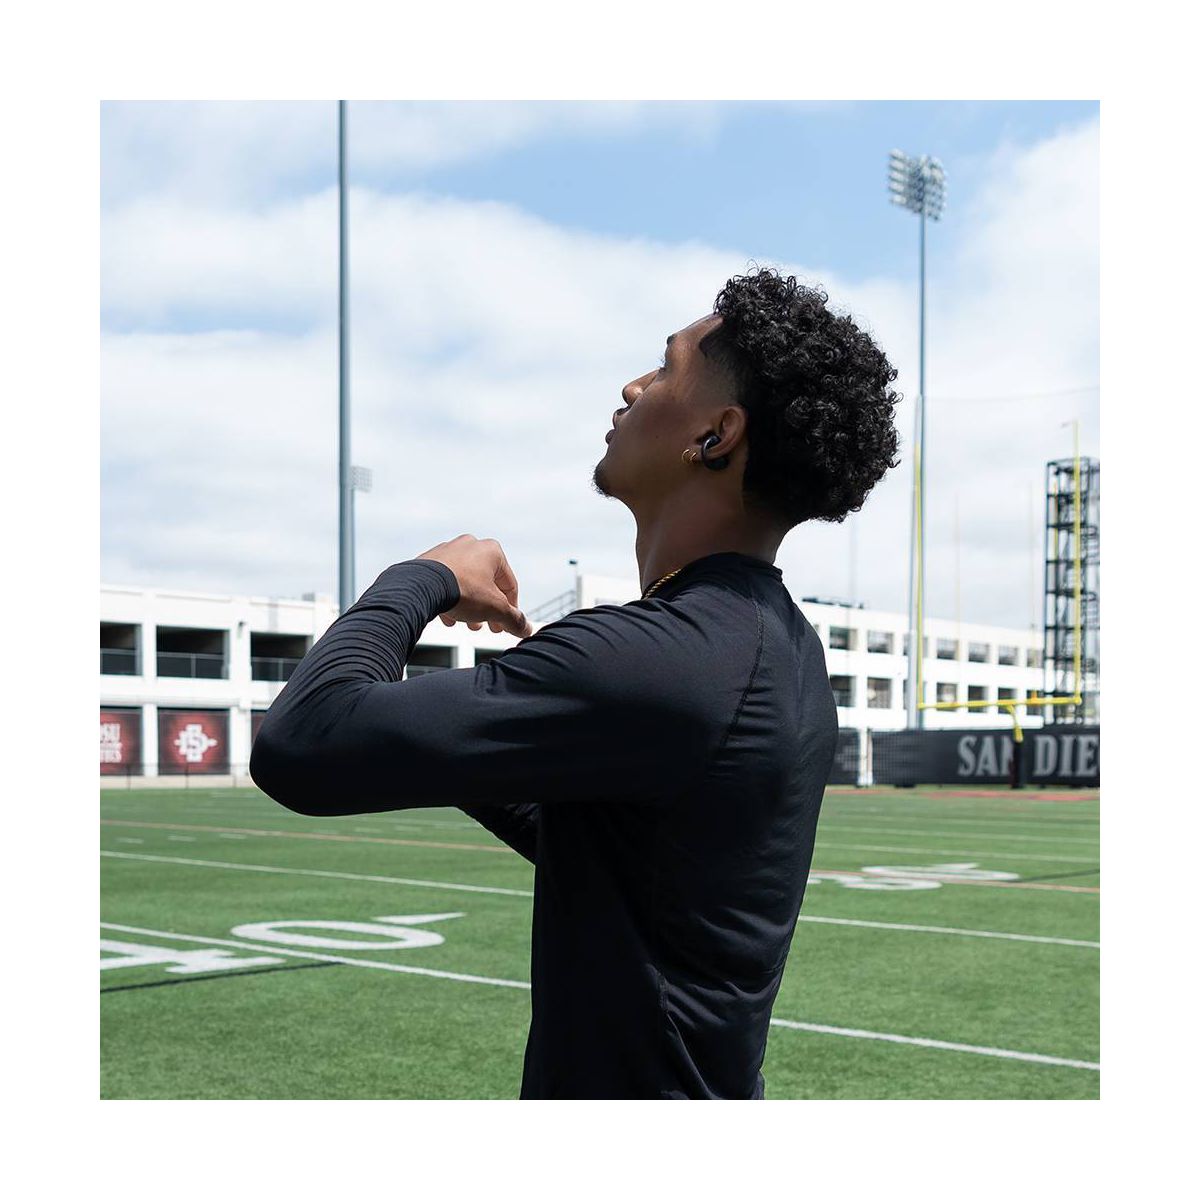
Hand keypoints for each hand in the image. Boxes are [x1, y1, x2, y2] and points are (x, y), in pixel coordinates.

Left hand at [416, 534, 533, 638]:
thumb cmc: (460, 590)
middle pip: (486, 583)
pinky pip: (445, 582)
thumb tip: (526, 628)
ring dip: (470, 605)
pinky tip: (449, 617)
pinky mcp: (429, 561)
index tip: (507, 624)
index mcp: (492, 551)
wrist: (421, 586)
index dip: (511, 609)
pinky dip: (450, 598)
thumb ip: (514, 619)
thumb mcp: (494, 609)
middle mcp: (471, 546)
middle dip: (488, 608)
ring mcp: (448, 551)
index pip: (509, 584)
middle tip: (488, 626)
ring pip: (465, 583)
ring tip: (468, 623)